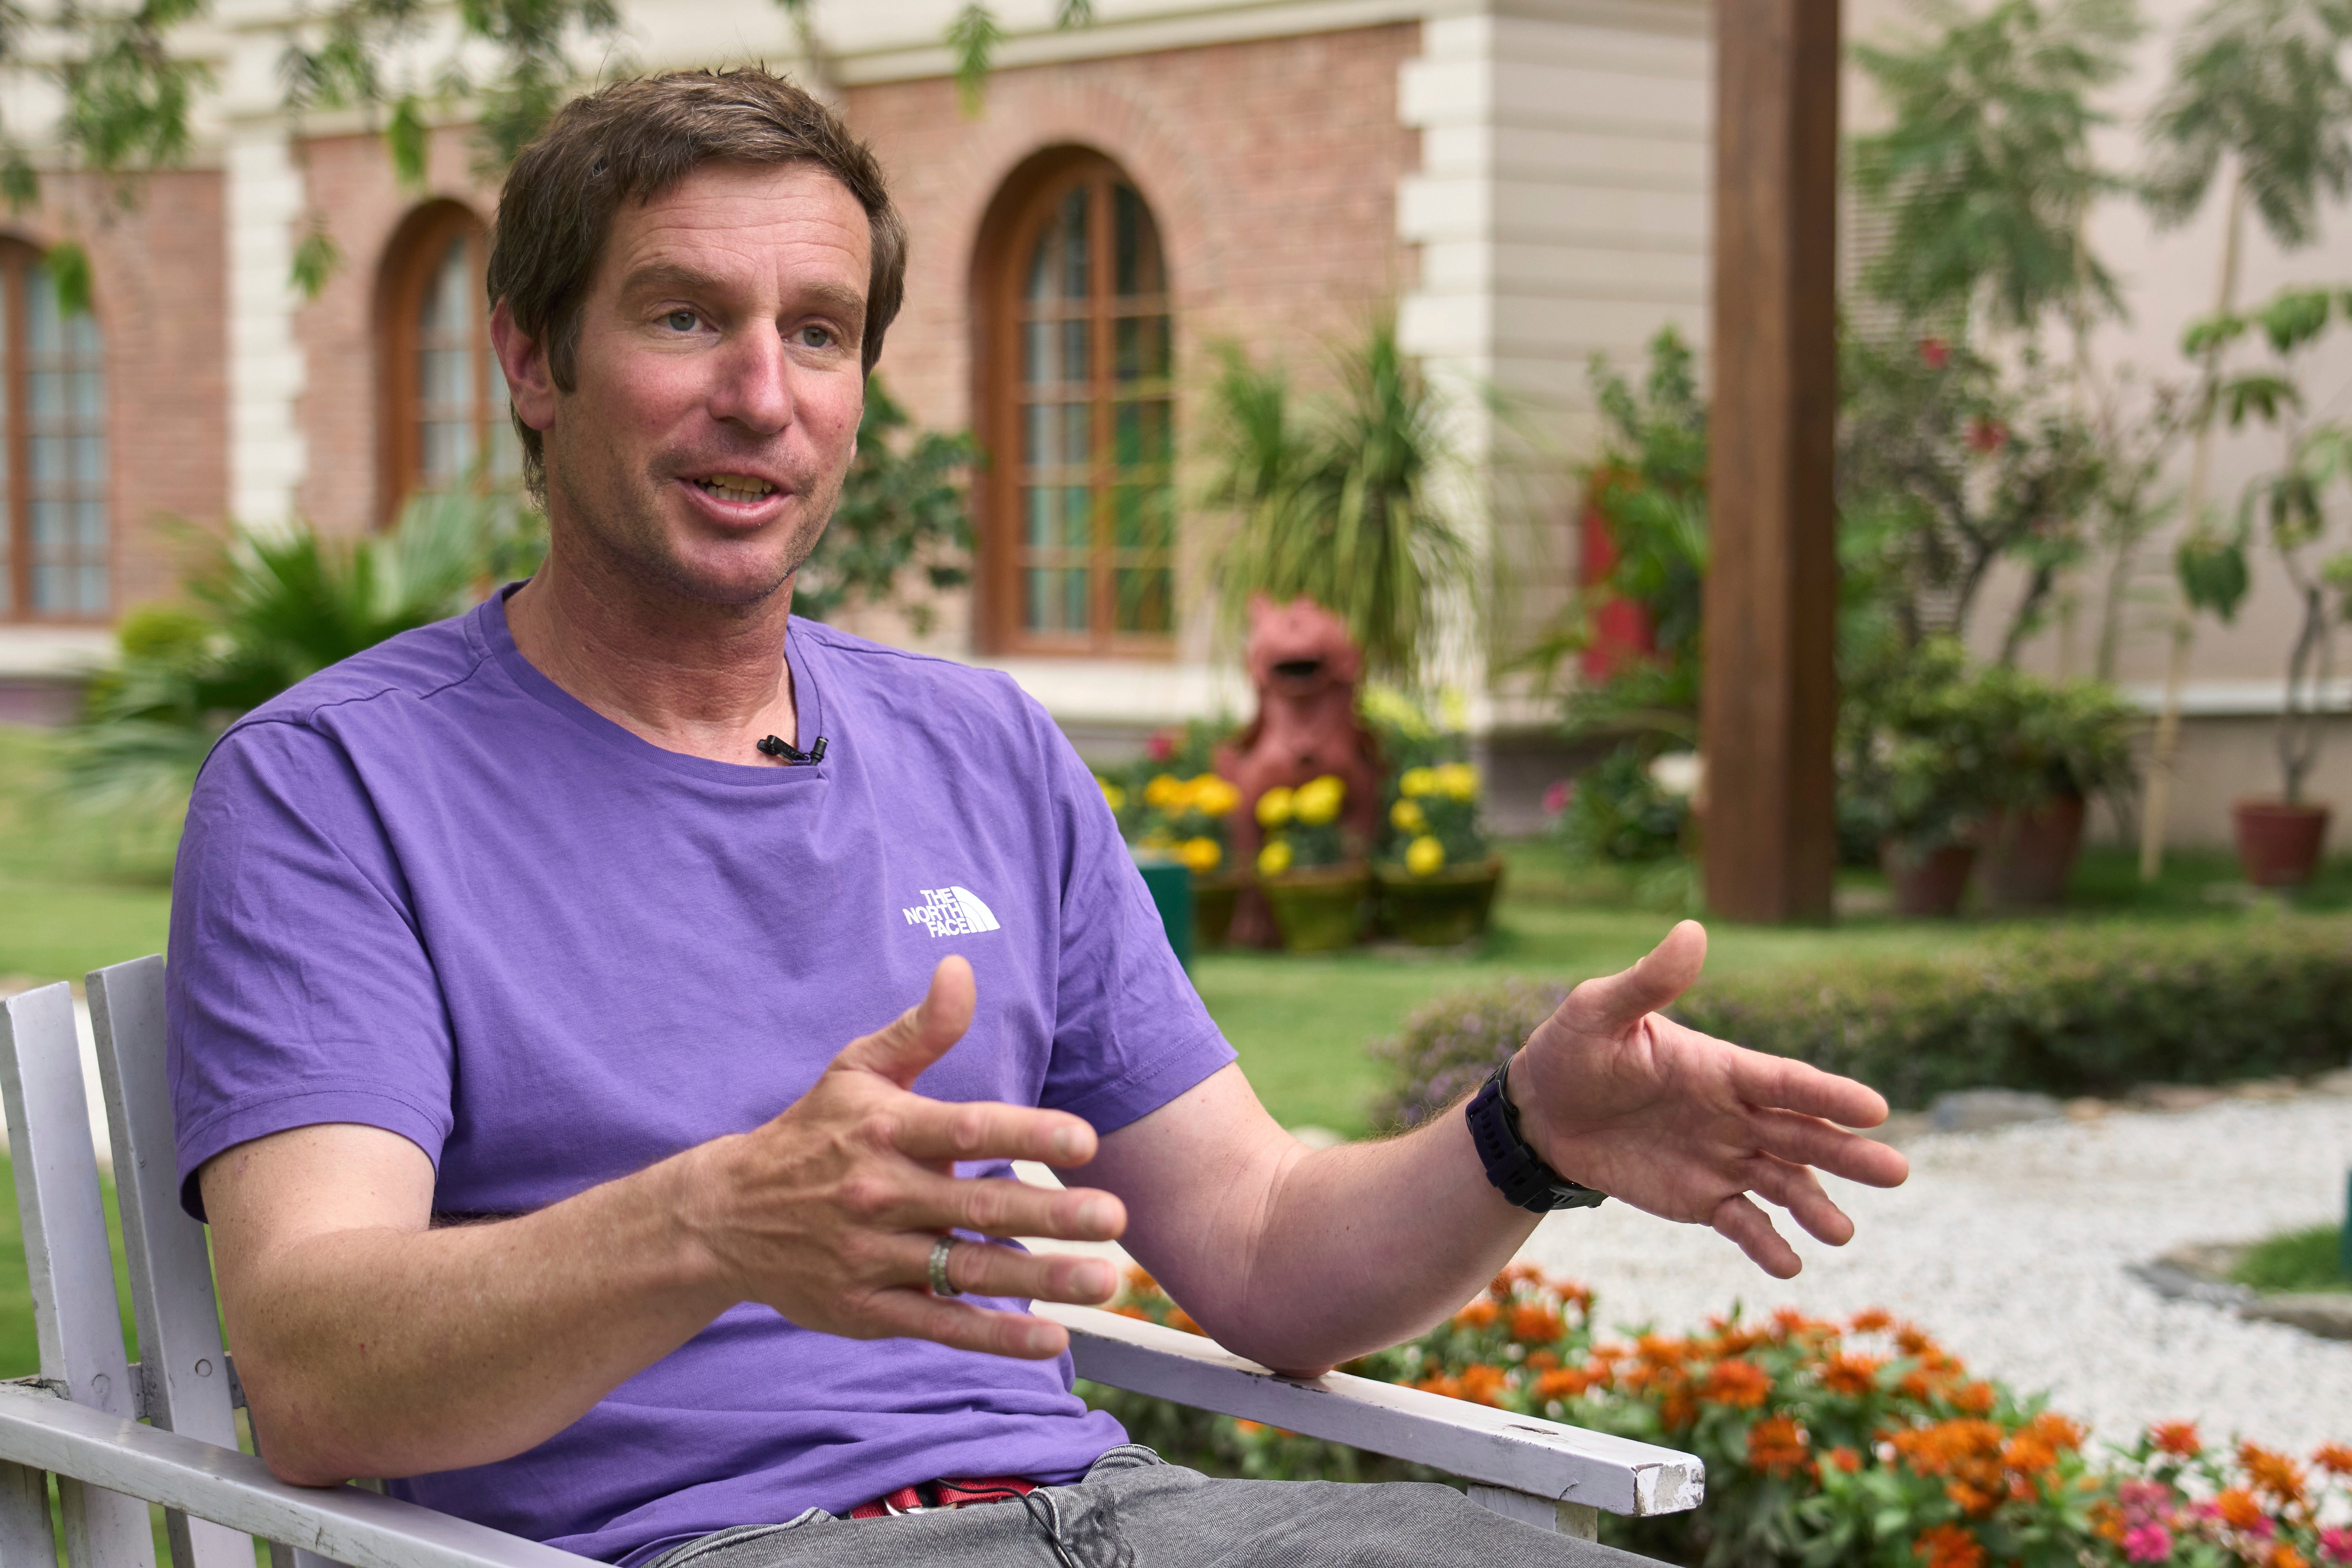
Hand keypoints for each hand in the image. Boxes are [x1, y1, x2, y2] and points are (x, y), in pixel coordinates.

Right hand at [680, 956, 1124, 1358]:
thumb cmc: (811, 1133)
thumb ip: (920, 1028)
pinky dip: (994, 1337)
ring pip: (968, 1271)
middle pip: (977, 1206)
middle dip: (1051, 1212)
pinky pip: (940, 1325)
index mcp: (886, 1131)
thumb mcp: (855, 1069)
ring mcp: (872, 1257)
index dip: (1027, 1134)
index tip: (1085, 1139)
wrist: (724, 1214)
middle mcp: (880, 1195)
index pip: (966, 1129)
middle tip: (1116, 1216)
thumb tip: (961, 968)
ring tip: (1104, 1281)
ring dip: (1040, 1278)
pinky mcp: (866, 1310)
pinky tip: (1051, 1340)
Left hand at [1508, 920, 1908, 1277]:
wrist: (1541, 1111)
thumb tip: (1692, 930)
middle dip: (1847, 1154)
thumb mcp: (1599, 1011)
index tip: (1875, 1109)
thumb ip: (1649, 981)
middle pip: (1802, 1134)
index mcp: (1721, 1067)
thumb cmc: (1573, 1049)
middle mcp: (1735, 1114)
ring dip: (1815, 1206)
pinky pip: (1743, 1222)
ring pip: (1784, 1183)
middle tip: (1896, 1173)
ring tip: (1840, 1233)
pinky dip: (1767, 1244)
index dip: (1828, 1094)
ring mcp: (1723, 1159)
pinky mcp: (1701, 1198)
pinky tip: (1789, 1265)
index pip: (1784, 1081)